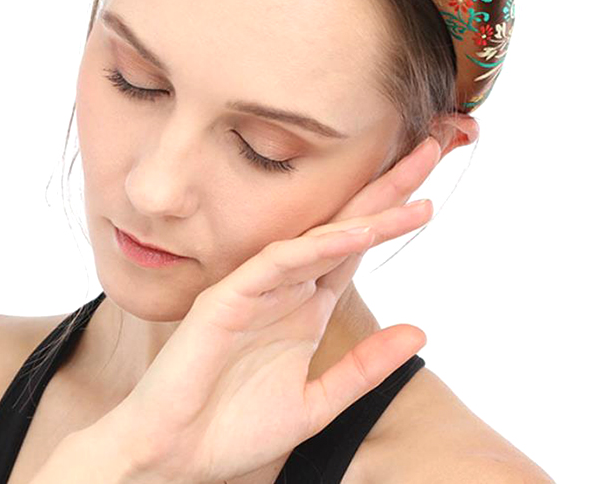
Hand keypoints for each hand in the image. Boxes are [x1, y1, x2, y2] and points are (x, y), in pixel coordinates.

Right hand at [100, 137, 443, 483]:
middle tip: (432, 150)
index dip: (393, 220)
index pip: (356, 249)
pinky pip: (280, 262)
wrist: (173, 458)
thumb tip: (419, 331)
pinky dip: (319, 246)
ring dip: (367, 214)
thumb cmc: (234, 429)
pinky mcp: (228, 296)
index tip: (431, 196)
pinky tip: (358, 234)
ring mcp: (257, 287)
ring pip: (319, 237)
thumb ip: (365, 367)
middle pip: (346, 227)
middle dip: (388, 192)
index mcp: (305, 305)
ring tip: (415, 193)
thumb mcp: (318, 402)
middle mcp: (287, 287)